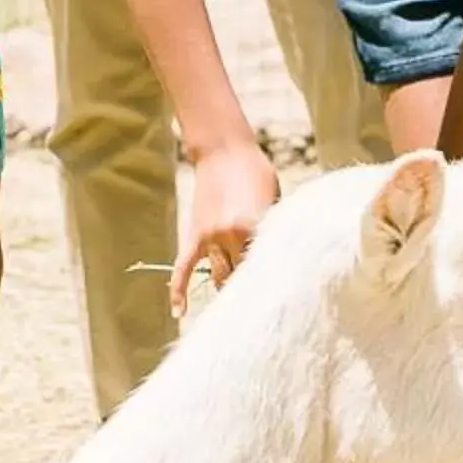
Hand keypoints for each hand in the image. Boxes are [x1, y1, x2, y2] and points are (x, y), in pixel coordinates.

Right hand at [172, 139, 278, 313]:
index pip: (266, 265)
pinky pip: (183, 267)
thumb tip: (283, 259)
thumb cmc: (258, 173)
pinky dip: (178, 290)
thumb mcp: (275, 200)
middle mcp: (231, 235)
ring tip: (238, 305)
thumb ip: (274, 231)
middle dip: (253, 288)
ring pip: (219, 276)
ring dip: (228, 288)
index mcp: (255, 226)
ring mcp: (210, 236)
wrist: (224, 150)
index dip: (275, 282)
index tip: (283, 300)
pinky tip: (180, 312)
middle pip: (243, 275)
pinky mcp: (194, 234)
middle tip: (264, 303)